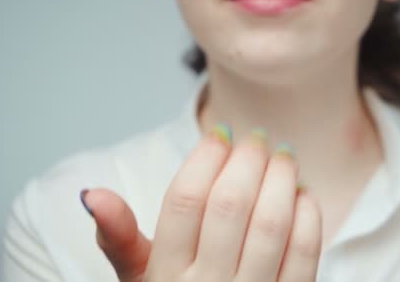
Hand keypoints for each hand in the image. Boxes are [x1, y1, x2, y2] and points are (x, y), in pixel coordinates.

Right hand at [81, 125, 322, 280]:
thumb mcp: (139, 277)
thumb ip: (118, 237)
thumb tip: (91, 194)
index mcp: (164, 275)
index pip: (185, 201)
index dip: (206, 158)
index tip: (220, 133)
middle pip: (230, 206)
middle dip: (248, 160)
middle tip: (257, 138)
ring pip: (270, 225)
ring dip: (282, 180)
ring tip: (283, 156)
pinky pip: (304, 254)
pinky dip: (308, 216)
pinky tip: (302, 194)